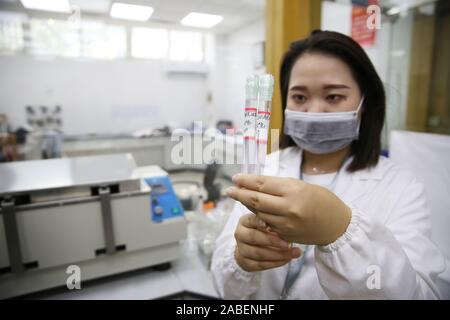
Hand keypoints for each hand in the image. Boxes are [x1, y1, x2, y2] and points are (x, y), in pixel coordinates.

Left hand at [226, 174, 351, 245]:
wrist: (336, 225)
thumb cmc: (321, 200)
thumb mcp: (302, 186)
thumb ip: (279, 186)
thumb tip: (255, 183)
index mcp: (293, 190)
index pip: (262, 184)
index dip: (246, 180)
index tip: (235, 177)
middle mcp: (288, 207)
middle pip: (255, 199)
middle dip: (239, 193)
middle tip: (229, 189)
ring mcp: (285, 223)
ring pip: (258, 212)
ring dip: (246, 204)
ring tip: (238, 196)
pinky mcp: (284, 234)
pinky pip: (265, 223)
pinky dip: (257, 215)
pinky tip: (251, 209)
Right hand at [234, 213, 300, 271]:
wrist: (252, 247)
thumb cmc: (264, 230)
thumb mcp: (267, 222)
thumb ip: (272, 221)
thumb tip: (287, 220)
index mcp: (245, 221)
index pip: (250, 220)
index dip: (258, 222)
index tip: (268, 224)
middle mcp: (240, 234)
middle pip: (253, 237)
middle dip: (272, 241)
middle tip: (288, 243)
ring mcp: (241, 249)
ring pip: (258, 253)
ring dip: (278, 254)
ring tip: (294, 253)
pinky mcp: (245, 263)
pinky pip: (261, 265)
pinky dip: (275, 263)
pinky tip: (287, 259)